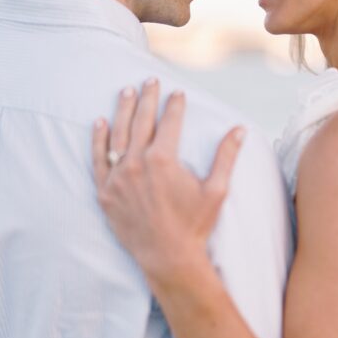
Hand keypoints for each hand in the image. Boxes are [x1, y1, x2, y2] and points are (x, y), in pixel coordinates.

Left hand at [92, 79, 244, 282]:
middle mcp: (137, 163)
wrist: (168, 257)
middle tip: (150, 80)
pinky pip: (98, 159)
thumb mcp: (216, 190)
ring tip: (126, 91)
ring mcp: (118, 177)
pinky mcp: (105, 192)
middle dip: (147, 98)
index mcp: (163, 159)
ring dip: (122, 110)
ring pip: (118, 135)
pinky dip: (98, 139)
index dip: (174, 105)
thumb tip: (239, 129)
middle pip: (141, 121)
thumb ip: (226, 156)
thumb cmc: (195, 225)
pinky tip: (100, 122)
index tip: (177, 93)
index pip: (169, 123)